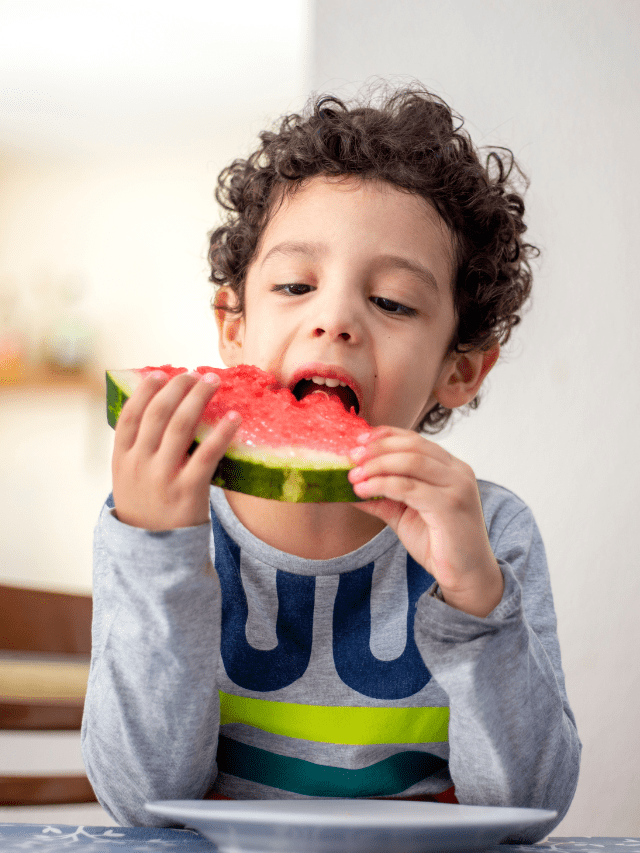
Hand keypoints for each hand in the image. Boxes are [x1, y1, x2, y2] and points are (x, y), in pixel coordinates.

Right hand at [112, 370, 239, 530]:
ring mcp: (163, 478)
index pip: (130, 416)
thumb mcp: (129, 479)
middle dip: (177, 388)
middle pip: (158, 415)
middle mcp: (139, 465)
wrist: (154, 555)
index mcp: (122, 459)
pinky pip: (207, 454)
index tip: (161, 373)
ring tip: (213, 381)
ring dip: (199, 399)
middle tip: (195, 373)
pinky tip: (235, 416)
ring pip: (181, 427)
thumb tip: (159, 408)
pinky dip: (222, 432)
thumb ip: (138, 448)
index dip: (145, 391)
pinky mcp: (188, 491)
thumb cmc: (148, 507)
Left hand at [348, 426, 503, 616]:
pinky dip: (381, 485)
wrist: (467, 575)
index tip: (359, 440)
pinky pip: (409, 487)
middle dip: (377, 448)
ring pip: (410, 462)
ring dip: (376, 465)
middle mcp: (458, 471)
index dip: (385, 436)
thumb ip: (381, 497)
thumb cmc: (438, 543)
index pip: (415, 440)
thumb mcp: (404, 514)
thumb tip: (349, 485)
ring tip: (354, 476)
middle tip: (351, 457)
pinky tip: (363, 490)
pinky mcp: (451, 505)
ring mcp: (457, 486)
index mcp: (450, 467)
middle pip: (412, 446)